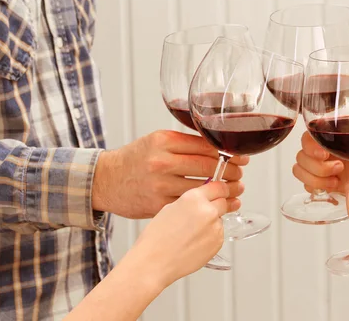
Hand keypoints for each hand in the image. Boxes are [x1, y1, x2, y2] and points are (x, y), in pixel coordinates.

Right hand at [92, 130, 248, 217]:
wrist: (105, 180)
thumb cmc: (135, 159)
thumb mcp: (157, 141)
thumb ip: (185, 142)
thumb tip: (220, 147)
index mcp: (164, 141)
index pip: (207, 146)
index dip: (230, 153)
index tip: (242, 158)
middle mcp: (162, 162)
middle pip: (209, 167)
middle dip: (231, 172)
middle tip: (240, 174)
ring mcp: (160, 185)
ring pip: (203, 188)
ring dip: (225, 190)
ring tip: (236, 190)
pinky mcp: (158, 206)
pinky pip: (191, 206)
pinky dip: (210, 207)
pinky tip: (221, 206)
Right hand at [125, 181, 235, 288]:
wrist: (154, 262)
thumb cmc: (157, 237)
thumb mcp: (170, 208)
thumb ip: (191, 201)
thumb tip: (203, 200)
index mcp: (194, 198)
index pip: (219, 186)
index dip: (221, 189)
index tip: (222, 191)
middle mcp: (208, 210)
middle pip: (223, 202)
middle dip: (217, 205)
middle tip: (204, 214)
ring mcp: (215, 227)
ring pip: (219, 219)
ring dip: (212, 222)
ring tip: (192, 234)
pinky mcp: (218, 242)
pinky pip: (218, 234)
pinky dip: (211, 236)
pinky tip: (194, 243)